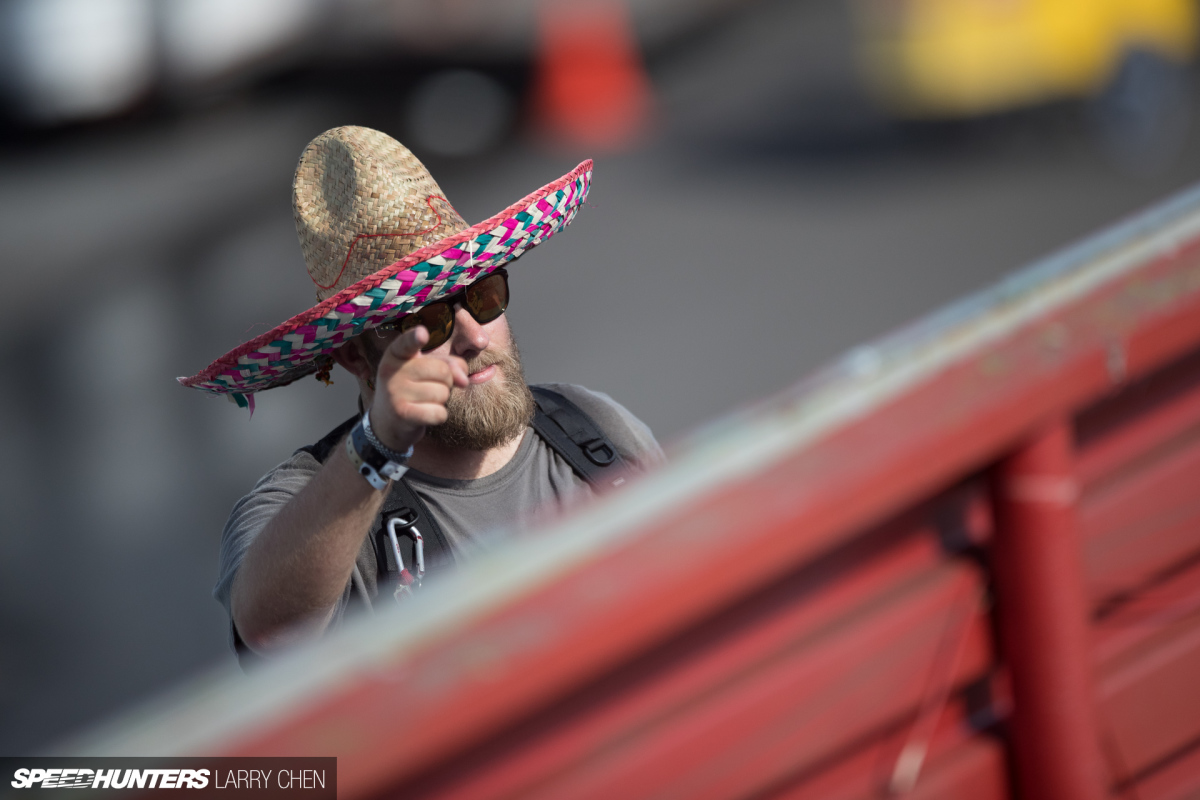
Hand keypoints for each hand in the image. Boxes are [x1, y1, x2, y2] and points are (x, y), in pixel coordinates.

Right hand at [369, 326, 468, 451]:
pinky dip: (438, 415)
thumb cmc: (413, 388)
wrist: (387, 421)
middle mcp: (392, 371)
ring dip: (441, 399)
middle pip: (442, 370)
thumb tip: (464, 380)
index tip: (422, 333)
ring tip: (424, 400)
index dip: (415, 338)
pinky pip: (438, 413)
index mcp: (396, 354)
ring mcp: (395, 393)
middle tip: (430, 386)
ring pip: (443, 393)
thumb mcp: (426, 369)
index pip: (407, 343)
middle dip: (447, 381)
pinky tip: (424, 413)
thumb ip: (449, 364)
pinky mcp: (402, 414)